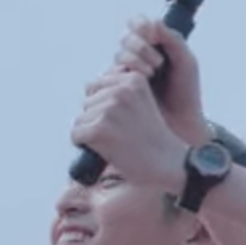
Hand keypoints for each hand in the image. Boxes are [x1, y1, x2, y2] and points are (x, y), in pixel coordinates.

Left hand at [71, 66, 192, 189]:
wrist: (169, 165)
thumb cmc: (153, 139)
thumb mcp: (141, 103)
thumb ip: (119, 92)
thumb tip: (88, 86)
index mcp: (133, 79)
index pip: (96, 85)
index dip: (104, 106)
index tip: (124, 121)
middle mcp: (121, 90)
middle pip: (87, 102)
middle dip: (96, 119)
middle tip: (121, 134)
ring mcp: (110, 109)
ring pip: (80, 120)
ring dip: (92, 133)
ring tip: (117, 143)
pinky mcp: (99, 129)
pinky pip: (76, 135)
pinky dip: (85, 146)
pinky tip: (107, 150)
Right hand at [112, 18, 209, 149]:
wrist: (180, 124)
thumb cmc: (186, 94)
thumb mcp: (185, 63)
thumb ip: (172, 39)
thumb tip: (153, 21)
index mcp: (155, 44)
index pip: (138, 23)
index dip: (140, 25)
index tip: (153, 36)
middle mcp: (138, 56)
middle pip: (126, 38)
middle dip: (141, 47)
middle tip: (158, 63)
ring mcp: (125, 73)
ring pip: (118, 55)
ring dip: (134, 62)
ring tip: (151, 76)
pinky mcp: (116, 90)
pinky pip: (110, 74)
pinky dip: (121, 76)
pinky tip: (137, 85)